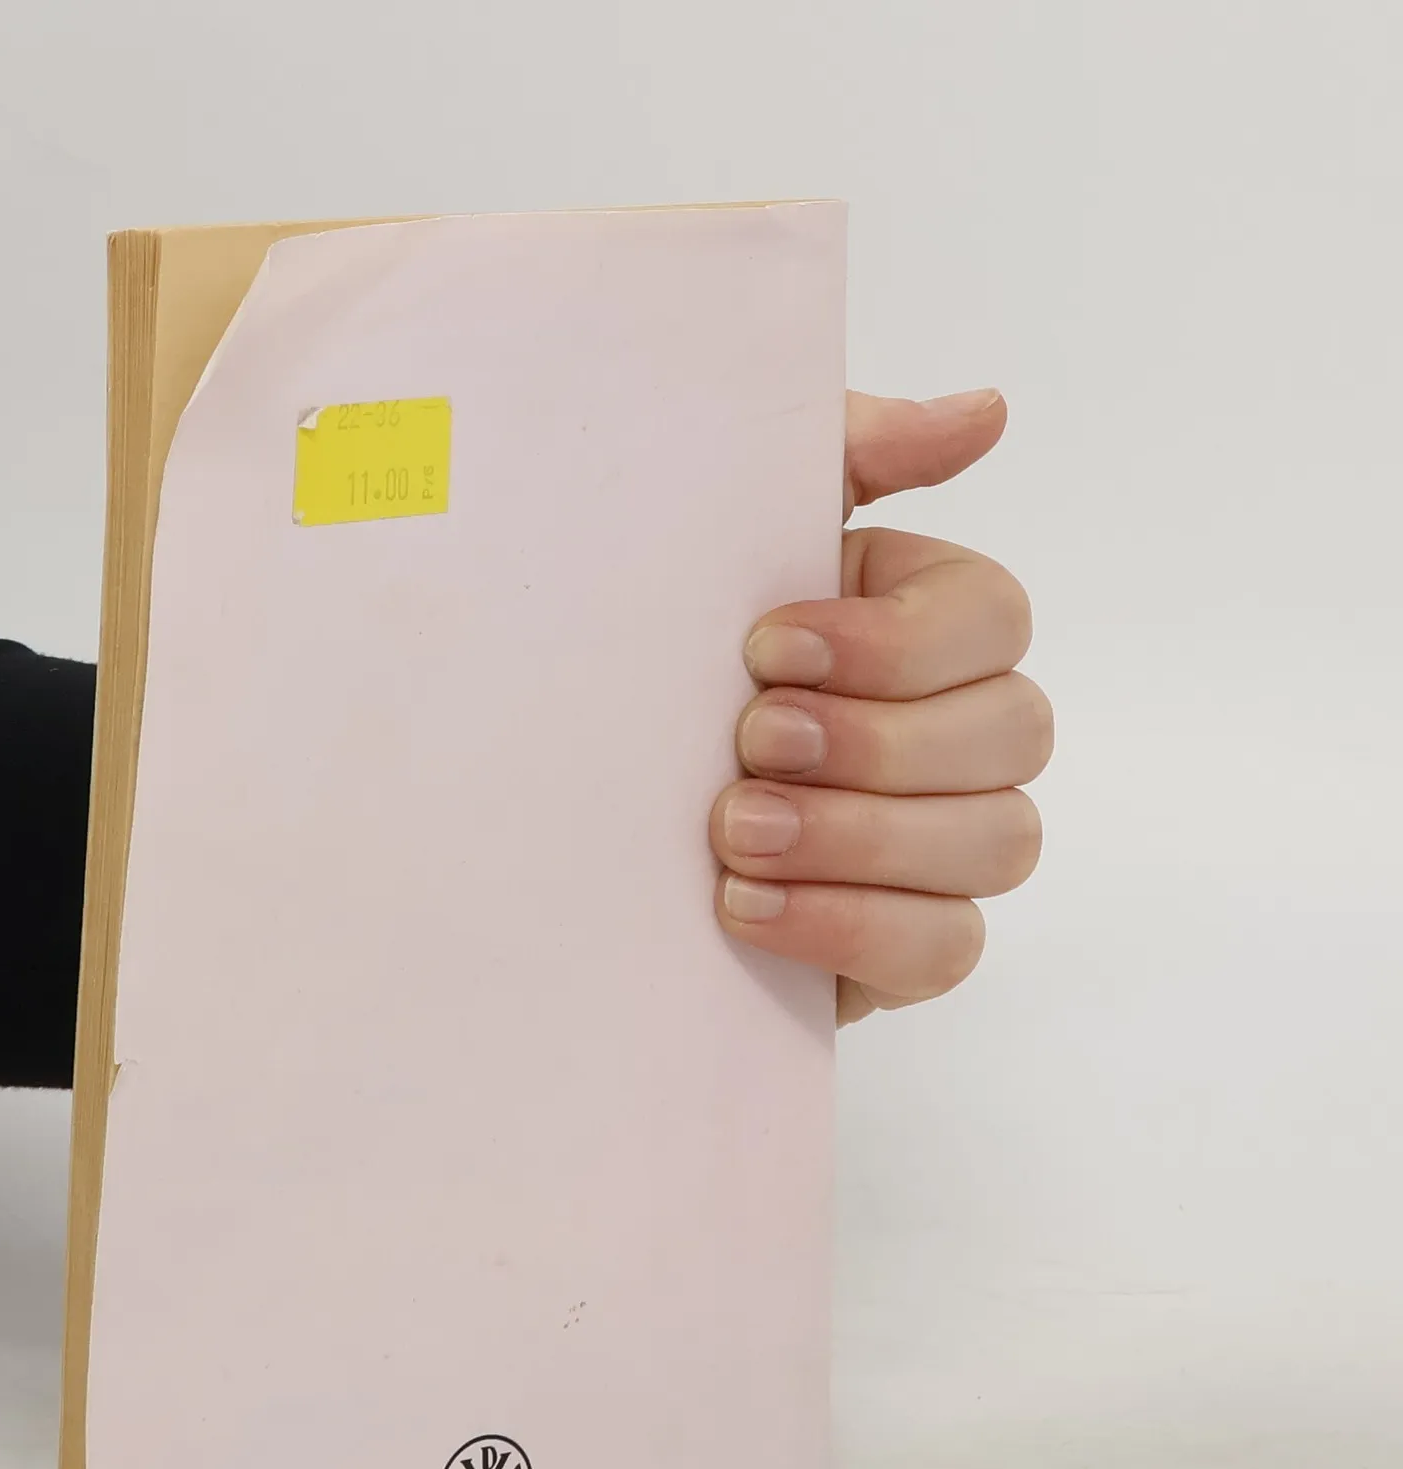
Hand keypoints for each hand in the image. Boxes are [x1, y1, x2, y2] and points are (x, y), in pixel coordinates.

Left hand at [711, 389, 1050, 1024]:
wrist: (566, 816)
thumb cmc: (665, 667)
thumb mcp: (727, 542)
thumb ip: (850, 458)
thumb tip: (984, 412)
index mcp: (921, 625)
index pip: (992, 618)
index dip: (895, 640)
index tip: (765, 648)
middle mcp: (956, 732)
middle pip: (1012, 729)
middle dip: (876, 741)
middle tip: (749, 743)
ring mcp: (945, 847)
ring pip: (996, 838)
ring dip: (861, 835)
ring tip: (735, 832)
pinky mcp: (909, 946)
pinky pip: (947, 946)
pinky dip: (852, 926)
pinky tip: (747, 907)